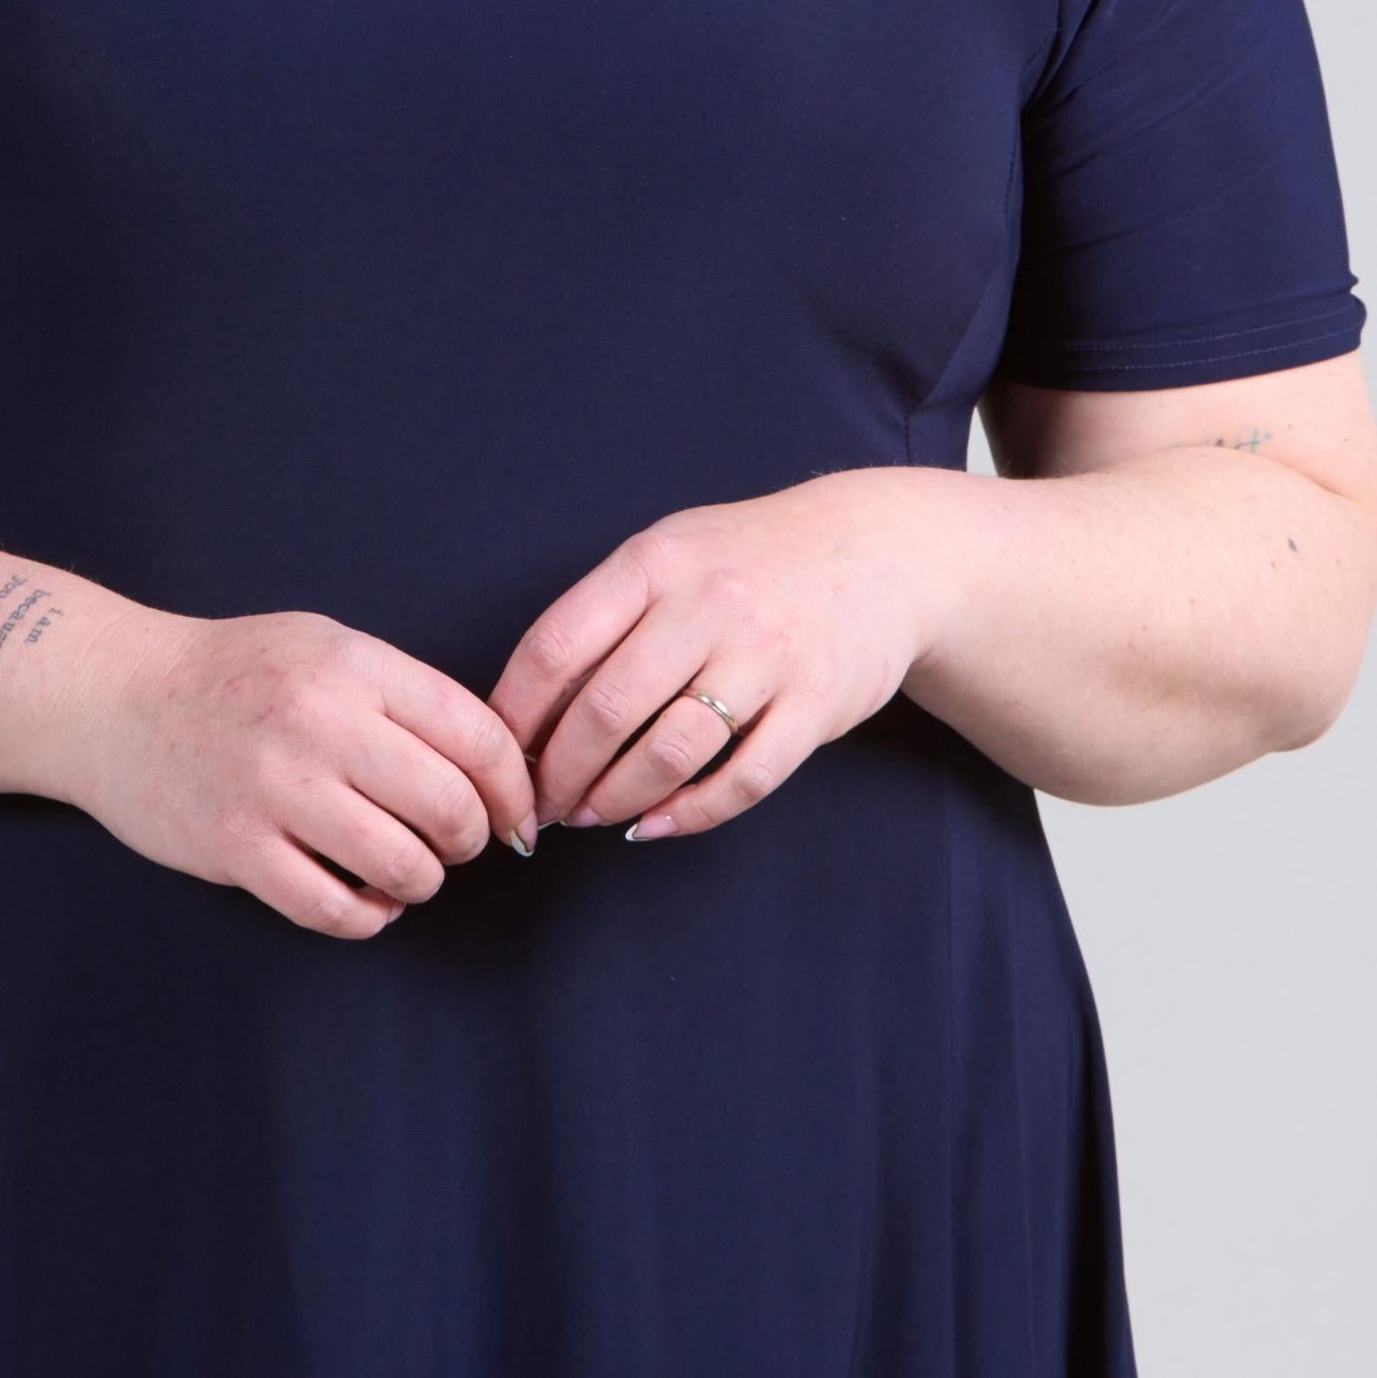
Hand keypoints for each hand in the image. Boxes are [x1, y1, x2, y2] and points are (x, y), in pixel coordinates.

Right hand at [59, 606, 540, 935]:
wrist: (113, 697)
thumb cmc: (233, 674)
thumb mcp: (327, 650)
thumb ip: (404, 695)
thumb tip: (498, 766)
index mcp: (353, 667)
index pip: (477, 734)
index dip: (514, 786)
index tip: (517, 812)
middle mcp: (319, 724)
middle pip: (450, 806)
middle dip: (473, 838)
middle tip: (458, 843)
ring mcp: (275, 790)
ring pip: (403, 865)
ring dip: (424, 880)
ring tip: (409, 870)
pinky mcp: (236, 848)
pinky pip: (335, 909)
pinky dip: (368, 916)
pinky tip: (365, 899)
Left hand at [489, 474, 935, 842]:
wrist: (880, 553)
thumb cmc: (748, 563)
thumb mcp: (670, 555)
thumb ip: (604, 617)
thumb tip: (526, 710)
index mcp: (655, 562)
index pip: (555, 647)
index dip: (514, 716)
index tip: (497, 757)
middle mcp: (708, 605)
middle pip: (605, 711)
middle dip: (558, 774)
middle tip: (540, 806)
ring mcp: (767, 656)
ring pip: (669, 752)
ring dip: (616, 798)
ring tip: (590, 814)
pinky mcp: (815, 705)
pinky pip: (743, 779)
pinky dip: (689, 814)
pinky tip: (654, 824)